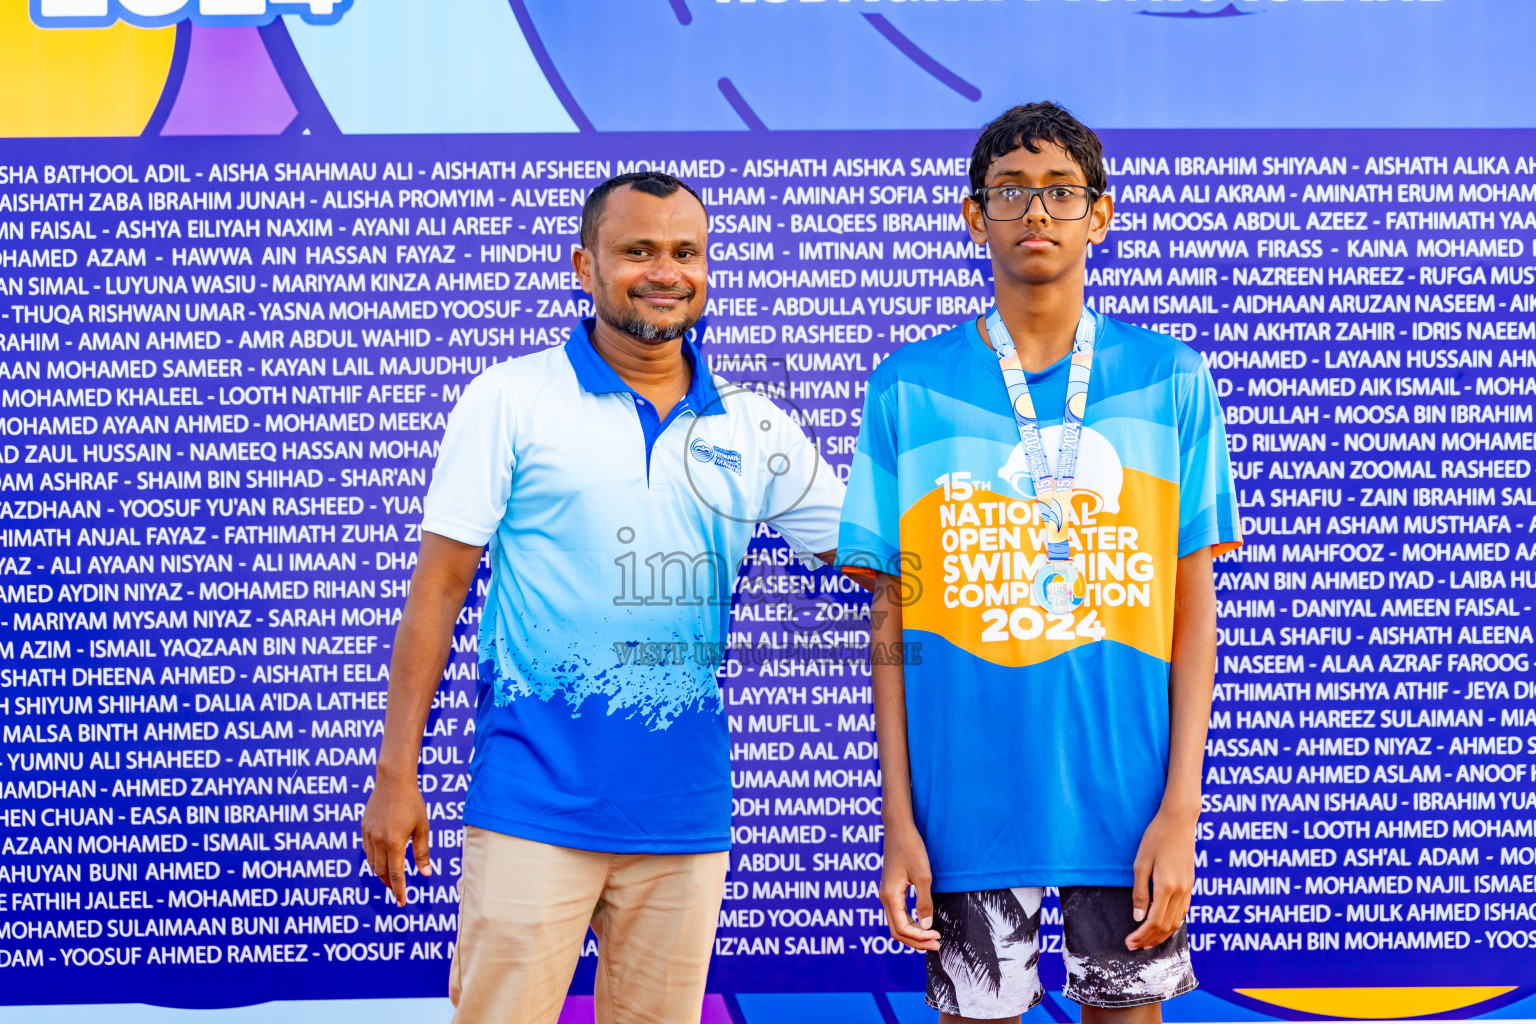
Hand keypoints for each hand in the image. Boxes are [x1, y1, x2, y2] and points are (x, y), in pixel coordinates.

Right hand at [360, 772, 431, 906]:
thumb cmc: (412, 803)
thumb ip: (422, 852)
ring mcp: (369, 835)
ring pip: (372, 863)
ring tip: (391, 878)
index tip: (401, 902)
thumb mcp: (422, 828)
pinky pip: (367, 851)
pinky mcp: (364, 828)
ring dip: (380, 873)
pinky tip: (383, 860)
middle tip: (397, 891)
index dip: (398, 890)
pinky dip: (374, 860)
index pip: (395, 874)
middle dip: (389, 884)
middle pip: (381, 872)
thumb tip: (425, 874)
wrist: (393, 781)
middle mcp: (378, 841)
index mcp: (394, 843)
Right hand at [880, 822, 940, 950]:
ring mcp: (887, 895)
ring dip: (914, 934)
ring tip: (933, 937)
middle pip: (897, 931)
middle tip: (937, 945)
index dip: (920, 937)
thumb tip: (927, 926)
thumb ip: (924, 902)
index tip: (938, 936)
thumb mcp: (923, 876)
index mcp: (890, 896)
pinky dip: (911, 924)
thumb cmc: (911, 848)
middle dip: (917, 941)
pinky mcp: (891, 890)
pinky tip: (923, 924)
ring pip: (897, 924)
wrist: (899, 828)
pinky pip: (899, 914)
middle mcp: (885, 898)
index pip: (902, 928)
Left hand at [1126, 807, 1196, 949]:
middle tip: (1133, 946)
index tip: (1129, 942)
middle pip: (1166, 926)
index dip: (1141, 935)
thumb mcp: (1141, 863)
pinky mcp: (1190, 884)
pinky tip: (1162, 926)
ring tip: (1146, 942)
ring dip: (1161, 935)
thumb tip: (1138, 917)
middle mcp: (1181, 891)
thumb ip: (1140, 892)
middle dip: (1149, 940)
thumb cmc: (1155, 838)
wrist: (1178, 821)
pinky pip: (1183, 912)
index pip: (1154, 921)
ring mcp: (1188, 889)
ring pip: (1176, 922)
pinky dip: (1172, 924)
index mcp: (1167, 887)